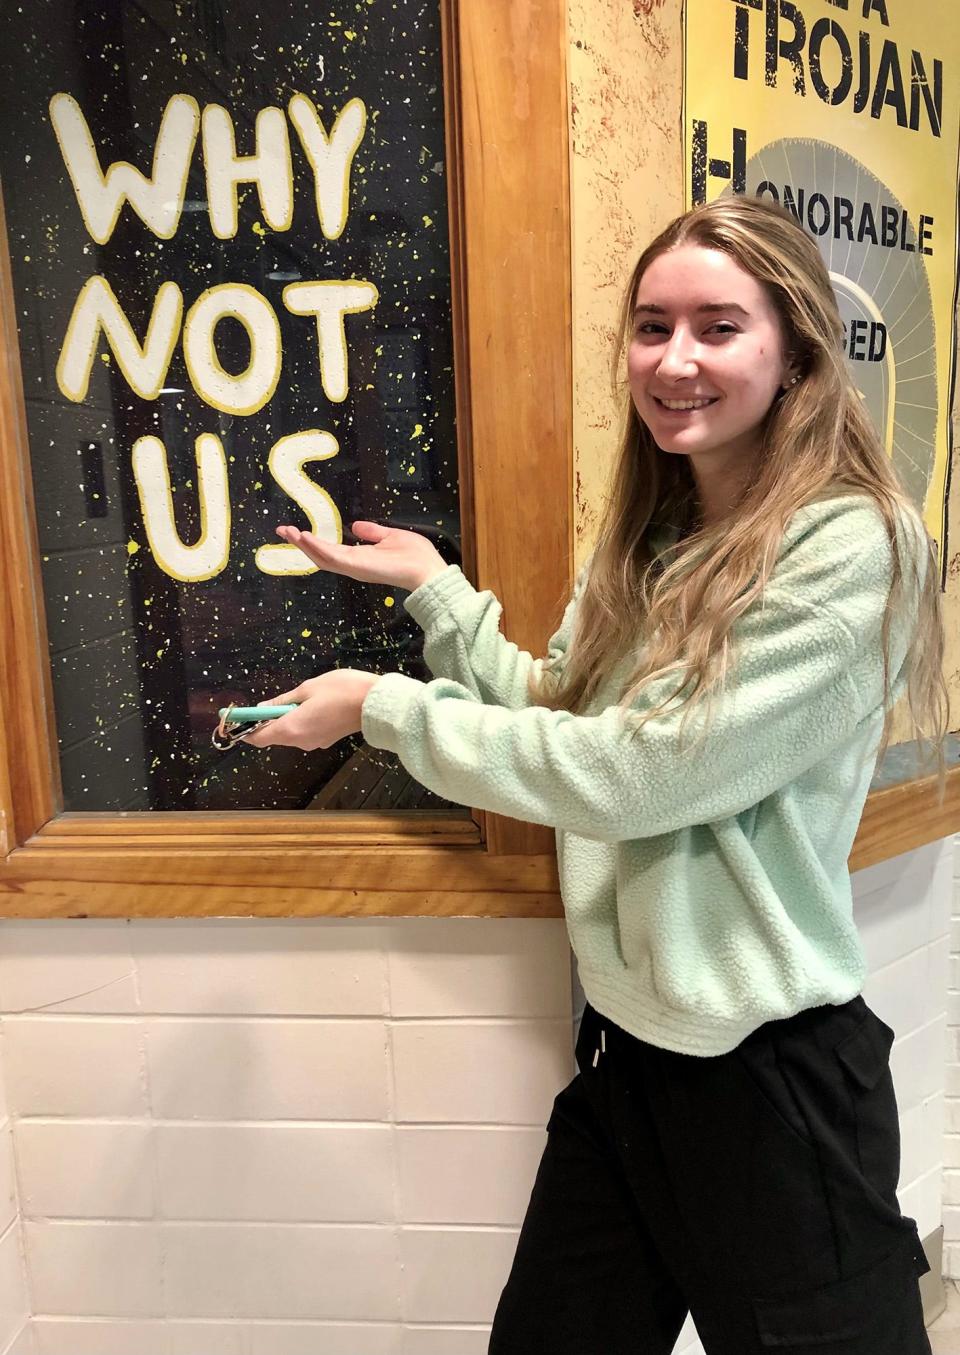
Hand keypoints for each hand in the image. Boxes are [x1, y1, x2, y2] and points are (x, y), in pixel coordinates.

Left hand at [239, 670, 379, 750]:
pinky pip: (305, 732)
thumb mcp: (307, 689)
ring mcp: (314, 743)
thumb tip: (262, 708)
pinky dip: (301, 721)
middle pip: (274, 735)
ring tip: (300, 698)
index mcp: (291, 729)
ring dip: (287, 719)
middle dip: (269, 720)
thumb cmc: (341, 691)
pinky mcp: (326, 740)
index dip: (246, 729)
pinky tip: (313, 706)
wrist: (375, 704)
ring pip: (290, 733)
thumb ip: (282, 701)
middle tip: (272, 701)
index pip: (258, 737)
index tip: (238, 718)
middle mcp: (300, 741)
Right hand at [274, 520, 447, 591]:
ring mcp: (353, 567)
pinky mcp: (357, 567)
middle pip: (319, 555)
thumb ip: (372, 532)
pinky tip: (305, 538)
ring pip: (321, 557)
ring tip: (288, 532)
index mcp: (358, 557)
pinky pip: (332, 558)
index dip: (312, 541)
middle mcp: (352, 564)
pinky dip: (317, 548)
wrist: (428, 570)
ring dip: (304, 544)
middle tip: (281, 530)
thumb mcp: (390, 536)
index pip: (329, 550)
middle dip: (300, 543)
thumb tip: (356, 525)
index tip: (295, 531)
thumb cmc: (415, 556)